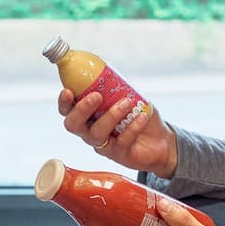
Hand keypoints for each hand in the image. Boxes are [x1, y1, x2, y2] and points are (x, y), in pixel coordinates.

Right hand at [58, 89, 177, 177]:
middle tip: (97, 96)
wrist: (160, 141)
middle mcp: (90, 132)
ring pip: (97, 133)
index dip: (64, 103)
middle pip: (73, 125)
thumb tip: (108, 70)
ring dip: (111, 115)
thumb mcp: (126, 96)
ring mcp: (104, 145)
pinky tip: (142, 117)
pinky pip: (121, 142)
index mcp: (88, 116)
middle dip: (82, 109)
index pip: (67, 111)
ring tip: (127, 103)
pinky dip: (132, 127)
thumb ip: (115, 86)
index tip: (68, 91)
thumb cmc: (138, 116)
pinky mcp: (119, 154)